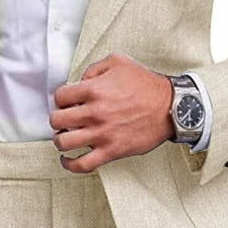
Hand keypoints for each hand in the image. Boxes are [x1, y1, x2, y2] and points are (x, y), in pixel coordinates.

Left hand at [49, 52, 174, 173]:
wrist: (170, 107)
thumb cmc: (147, 85)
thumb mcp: (119, 62)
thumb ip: (95, 68)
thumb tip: (81, 81)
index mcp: (94, 90)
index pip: (60, 96)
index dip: (61, 98)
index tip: (67, 101)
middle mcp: (95, 113)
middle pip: (57, 120)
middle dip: (58, 118)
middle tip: (65, 118)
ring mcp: (102, 134)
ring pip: (64, 142)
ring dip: (60, 140)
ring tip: (66, 136)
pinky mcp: (111, 151)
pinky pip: (83, 164)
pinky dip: (70, 164)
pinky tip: (67, 159)